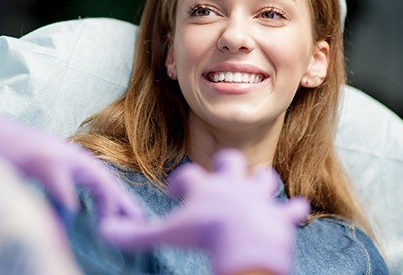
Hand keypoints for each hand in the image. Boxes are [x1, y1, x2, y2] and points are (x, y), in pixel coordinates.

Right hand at [0, 99, 143, 220]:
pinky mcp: (35, 155)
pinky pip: (57, 178)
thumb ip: (52, 191)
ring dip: (106, 198)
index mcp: (64, 158)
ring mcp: (51, 152)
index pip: (99, 179)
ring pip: (91, 175)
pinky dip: (66, 194)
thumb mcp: (31, 175)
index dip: (117, 198)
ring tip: (113, 222)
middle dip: (122, 200)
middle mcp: (63, 153)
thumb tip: (68, 215)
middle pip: (103, 177)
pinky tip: (72, 211)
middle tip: (139, 222)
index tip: (133, 218)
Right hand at [100, 149, 309, 274]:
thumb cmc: (204, 235)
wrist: (245, 241)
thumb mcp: (166, 234)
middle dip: (227, 165)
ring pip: (265, 178)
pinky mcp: (280, 215)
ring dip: (262, 182)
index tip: (176, 193)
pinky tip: (297, 210)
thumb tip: (106, 230)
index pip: (188, 175)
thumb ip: (136, 234)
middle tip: (221, 177)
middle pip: (231, 161)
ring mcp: (259, 197)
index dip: (180, 183)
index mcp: (206, 186)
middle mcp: (234, 184)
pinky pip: (292, 209)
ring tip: (258, 187)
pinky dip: (293, 211)